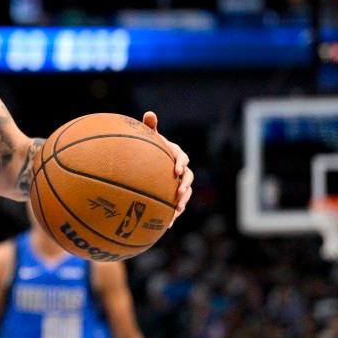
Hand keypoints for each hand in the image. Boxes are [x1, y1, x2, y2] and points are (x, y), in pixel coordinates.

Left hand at [143, 111, 192, 225]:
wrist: (150, 165)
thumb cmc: (150, 148)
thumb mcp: (150, 138)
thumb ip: (150, 127)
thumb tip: (149, 113)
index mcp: (176, 155)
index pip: (182, 158)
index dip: (181, 163)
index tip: (177, 169)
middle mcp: (181, 170)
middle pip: (188, 177)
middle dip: (186, 185)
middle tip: (180, 192)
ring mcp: (179, 183)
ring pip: (186, 193)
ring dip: (183, 201)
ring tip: (178, 209)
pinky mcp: (174, 195)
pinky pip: (177, 205)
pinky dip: (173, 214)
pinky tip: (167, 224)